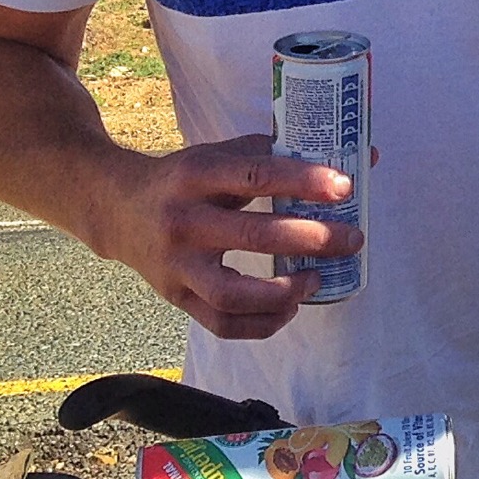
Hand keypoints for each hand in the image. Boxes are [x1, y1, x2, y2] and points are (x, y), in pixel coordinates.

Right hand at [88, 133, 359, 340]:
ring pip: (233, 294)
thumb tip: (362, 156)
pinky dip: (262, 323)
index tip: (345, 188)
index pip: (256, 175)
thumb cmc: (184, 178)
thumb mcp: (219, 155)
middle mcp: (184, 220)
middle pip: (254, 236)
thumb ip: (277, 155)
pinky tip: (290, 307)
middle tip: (352, 239)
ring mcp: (177, 265)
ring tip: (317, 280)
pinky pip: (222, 323)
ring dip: (285, 293)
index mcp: (197, 174)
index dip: (303, 181)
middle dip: (312, 240)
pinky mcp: (175, 297)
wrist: (116, 208)